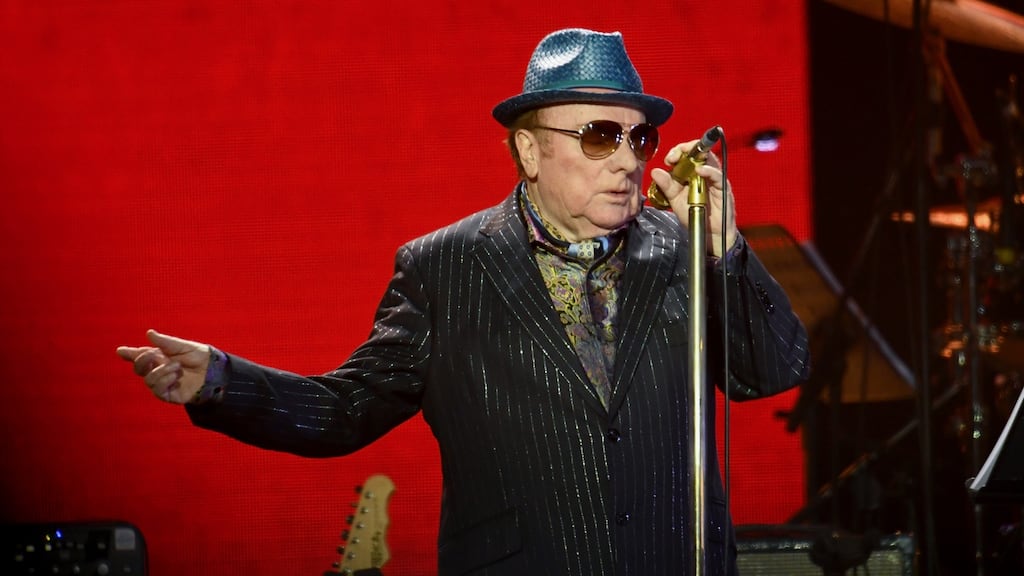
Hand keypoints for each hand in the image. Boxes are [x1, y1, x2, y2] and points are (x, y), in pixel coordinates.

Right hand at [116, 329, 210, 403]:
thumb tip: (149, 333)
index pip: (140, 356)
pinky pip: (157, 390)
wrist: (214, 371)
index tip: (120, 351)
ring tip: (177, 366)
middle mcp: (158, 371)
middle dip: (142, 360)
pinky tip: (175, 376)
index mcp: (160, 357)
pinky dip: (164, 381)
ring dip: (161, 371)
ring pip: (148, 380)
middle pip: (138, 369)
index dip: (129, 354)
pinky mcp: (169, 395)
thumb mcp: (183, 346)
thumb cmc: (200, 357)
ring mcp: (163, 383)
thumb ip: (165, 342)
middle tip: (153, 354)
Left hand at [650, 139, 737, 257]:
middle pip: (698, 151)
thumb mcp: (675, 201)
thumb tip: (655, 171)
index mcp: (691, 173)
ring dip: (696, 154)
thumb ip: (666, 186)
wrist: (710, 233)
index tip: (668, 160)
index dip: (676, 152)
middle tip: (674, 156)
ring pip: (709, 158)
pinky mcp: (723, 187)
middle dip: (684, 149)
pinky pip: (717, 175)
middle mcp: (704, 172)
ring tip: (684, 157)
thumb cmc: (695, 214)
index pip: (685, 154)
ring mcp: (714, 178)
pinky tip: (700, 170)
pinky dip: (709, 171)